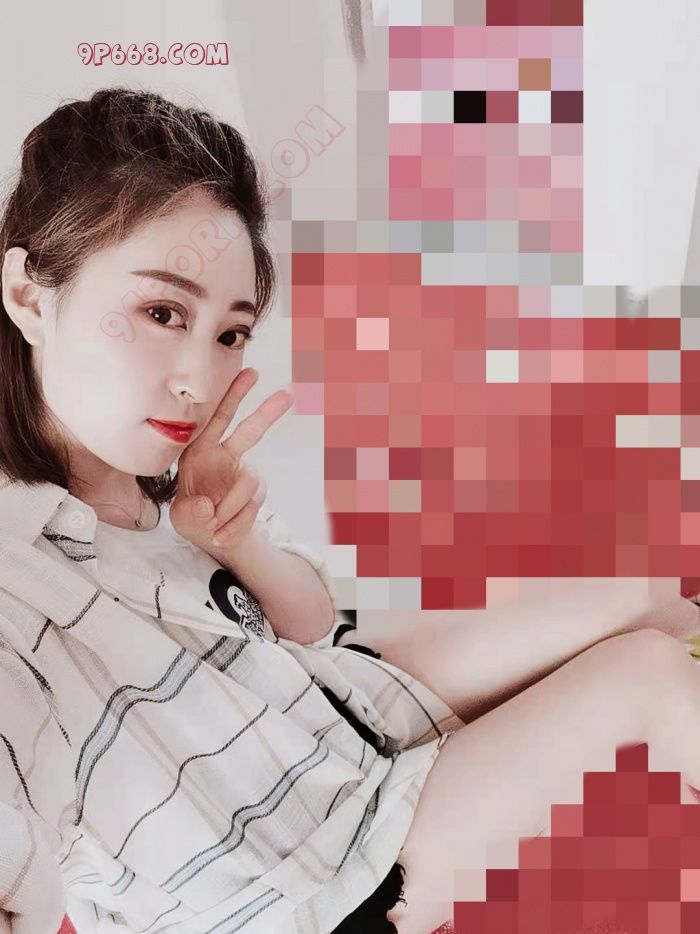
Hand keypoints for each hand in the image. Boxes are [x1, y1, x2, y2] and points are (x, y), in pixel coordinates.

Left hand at [169, 367, 293, 551]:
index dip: (233, 396)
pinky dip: (235, 526)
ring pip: (248, 485)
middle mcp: (225, 457)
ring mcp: (243, 474)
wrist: (210, 535)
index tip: (252, 372)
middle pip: (251, 431)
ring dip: (229, 510)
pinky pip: (250, 509)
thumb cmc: (191, 515)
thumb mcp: (181, 517)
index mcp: (200, 450)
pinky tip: (220, 535)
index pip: (217, 420)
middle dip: (268, 412)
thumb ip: (189, 512)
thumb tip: (208, 505)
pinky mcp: (255, 494)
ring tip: (212, 527)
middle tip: (289, 393)